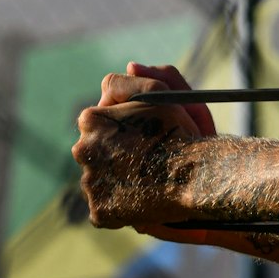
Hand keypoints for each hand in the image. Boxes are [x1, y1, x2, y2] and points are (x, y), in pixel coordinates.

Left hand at [73, 67, 207, 241]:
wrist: (196, 177)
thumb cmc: (182, 132)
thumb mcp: (163, 93)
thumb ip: (141, 78)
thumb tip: (128, 66)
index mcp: (91, 120)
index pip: (100, 120)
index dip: (125, 127)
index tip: (144, 135)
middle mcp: (82, 150)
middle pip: (97, 150)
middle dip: (117, 153)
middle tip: (146, 160)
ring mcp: (89, 184)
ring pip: (102, 179)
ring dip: (119, 179)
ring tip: (150, 181)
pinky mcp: (99, 212)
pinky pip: (107, 206)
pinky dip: (122, 205)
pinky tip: (144, 199)